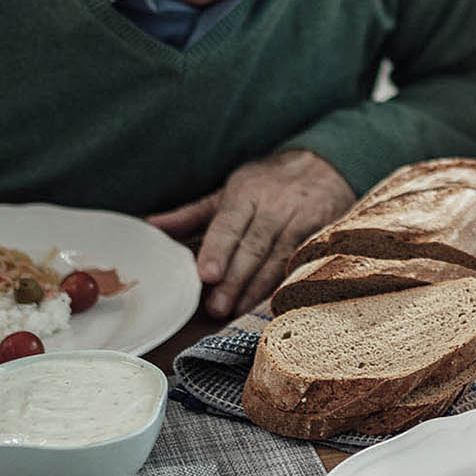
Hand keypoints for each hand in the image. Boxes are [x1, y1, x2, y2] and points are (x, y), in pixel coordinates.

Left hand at [147, 150, 355, 317]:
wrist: (324, 165)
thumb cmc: (267, 184)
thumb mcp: (228, 192)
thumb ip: (191, 214)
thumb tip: (151, 227)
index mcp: (245, 193)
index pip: (229, 225)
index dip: (218, 250)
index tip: (206, 275)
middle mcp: (274, 206)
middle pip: (253, 247)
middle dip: (234, 280)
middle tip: (217, 307)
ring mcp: (300, 220)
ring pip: (277, 259)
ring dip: (257, 288)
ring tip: (237, 310)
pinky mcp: (322, 234)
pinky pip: (301, 263)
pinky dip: (286, 283)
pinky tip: (273, 302)